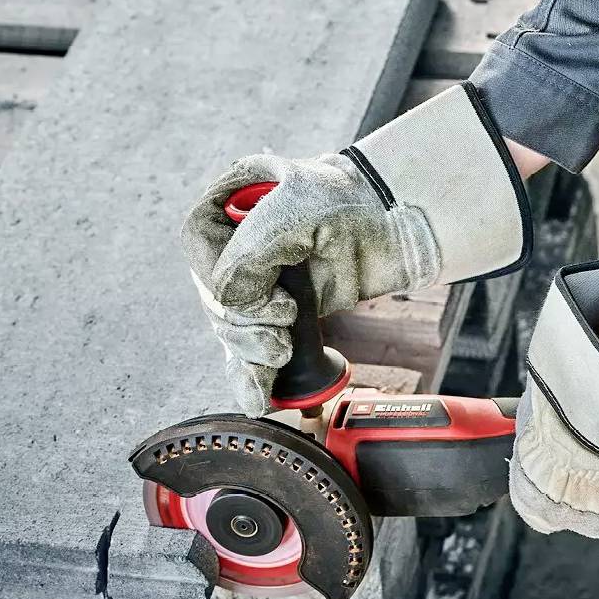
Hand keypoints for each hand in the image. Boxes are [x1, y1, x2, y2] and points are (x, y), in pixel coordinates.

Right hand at [180, 84, 529, 413]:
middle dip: (243, 321)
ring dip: (252, 349)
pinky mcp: (283, 312)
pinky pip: (253, 350)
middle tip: (283, 325)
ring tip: (282, 350)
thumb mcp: (290, 214)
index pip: (198, 244)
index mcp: (230, 202)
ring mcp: (260, 280)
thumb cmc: (351, 200)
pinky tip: (258, 397)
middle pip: (213, 295)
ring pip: (231, 328)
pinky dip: (252, 377)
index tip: (260, 297)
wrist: (400, 221)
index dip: (218, 277)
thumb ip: (247, 257)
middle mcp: (236, 243)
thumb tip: (228, 306)